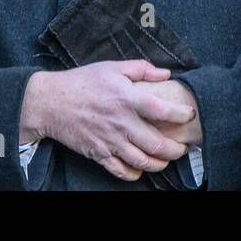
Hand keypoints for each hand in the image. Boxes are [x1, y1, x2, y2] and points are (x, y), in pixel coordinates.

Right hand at [19, 60, 195, 181]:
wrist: (51, 102)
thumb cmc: (82, 82)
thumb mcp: (112, 67)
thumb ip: (141, 69)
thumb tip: (165, 73)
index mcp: (127, 98)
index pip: (162, 110)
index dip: (181, 115)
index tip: (189, 114)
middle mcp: (121, 122)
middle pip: (157, 144)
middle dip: (175, 149)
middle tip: (183, 147)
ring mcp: (110, 140)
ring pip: (142, 161)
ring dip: (160, 164)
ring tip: (166, 159)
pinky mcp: (99, 153)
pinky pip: (121, 171)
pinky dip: (135, 174)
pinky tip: (141, 168)